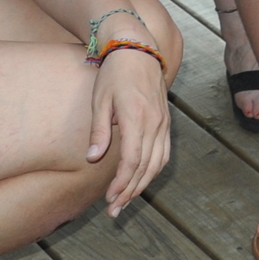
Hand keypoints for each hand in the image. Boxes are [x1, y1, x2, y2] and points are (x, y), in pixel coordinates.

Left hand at [90, 38, 174, 215]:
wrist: (138, 50)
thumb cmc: (114, 73)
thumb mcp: (99, 99)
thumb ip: (99, 130)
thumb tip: (92, 158)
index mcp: (136, 117)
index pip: (132, 159)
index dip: (121, 183)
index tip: (109, 199)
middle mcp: (154, 122)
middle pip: (146, 166)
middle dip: (130, 191)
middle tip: (114, 210)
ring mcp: (163, 121)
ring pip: (158, 162)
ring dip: (142, 185)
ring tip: (126, 200)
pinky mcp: (165, 120)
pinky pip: (164, 152)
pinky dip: (154, 170)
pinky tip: (142, 180)